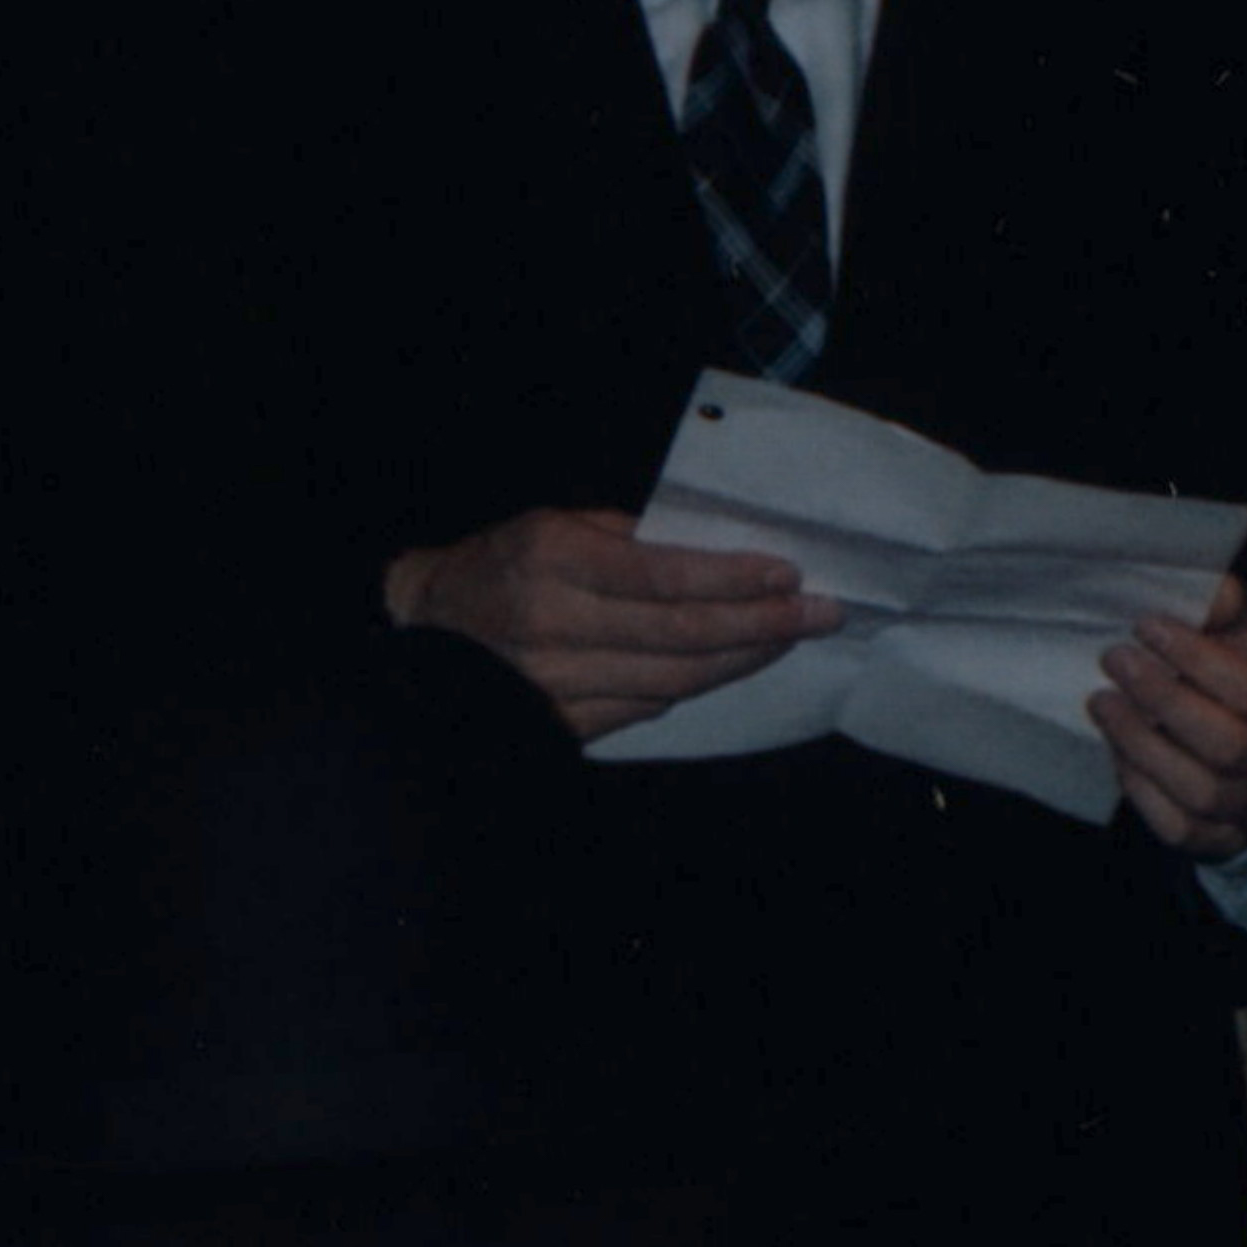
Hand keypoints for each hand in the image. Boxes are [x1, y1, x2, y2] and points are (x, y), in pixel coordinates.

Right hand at [384, 507, 828, 737]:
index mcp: (551, 559)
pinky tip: (729, 664)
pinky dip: (696, 686)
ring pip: (674, 681)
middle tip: (820, 613)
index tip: (787, 574)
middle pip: (680, 636)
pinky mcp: (562, 723)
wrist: (426, 631)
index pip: (659, 576)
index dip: (730, 579)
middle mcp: (553, 624)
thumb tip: (716, 554)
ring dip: (741, 660)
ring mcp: (556, 683)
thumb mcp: (554, 524)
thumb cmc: (500, 564)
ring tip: (788, 638)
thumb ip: (629, 538)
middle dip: (761, 624)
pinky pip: (647, 708)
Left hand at [1094, 578, 1246, 854]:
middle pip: (1228, 745)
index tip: (1145, 626)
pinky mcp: (1230, 840)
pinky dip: (1142, 791)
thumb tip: (1202, 592)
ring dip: (1142, 746)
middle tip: (1116, 661)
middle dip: (1162, 701)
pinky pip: (1181, 828)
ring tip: (1104, 703)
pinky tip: (1119, 750)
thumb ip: (1228, 605)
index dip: (1194, 659)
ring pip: (1201, 792)